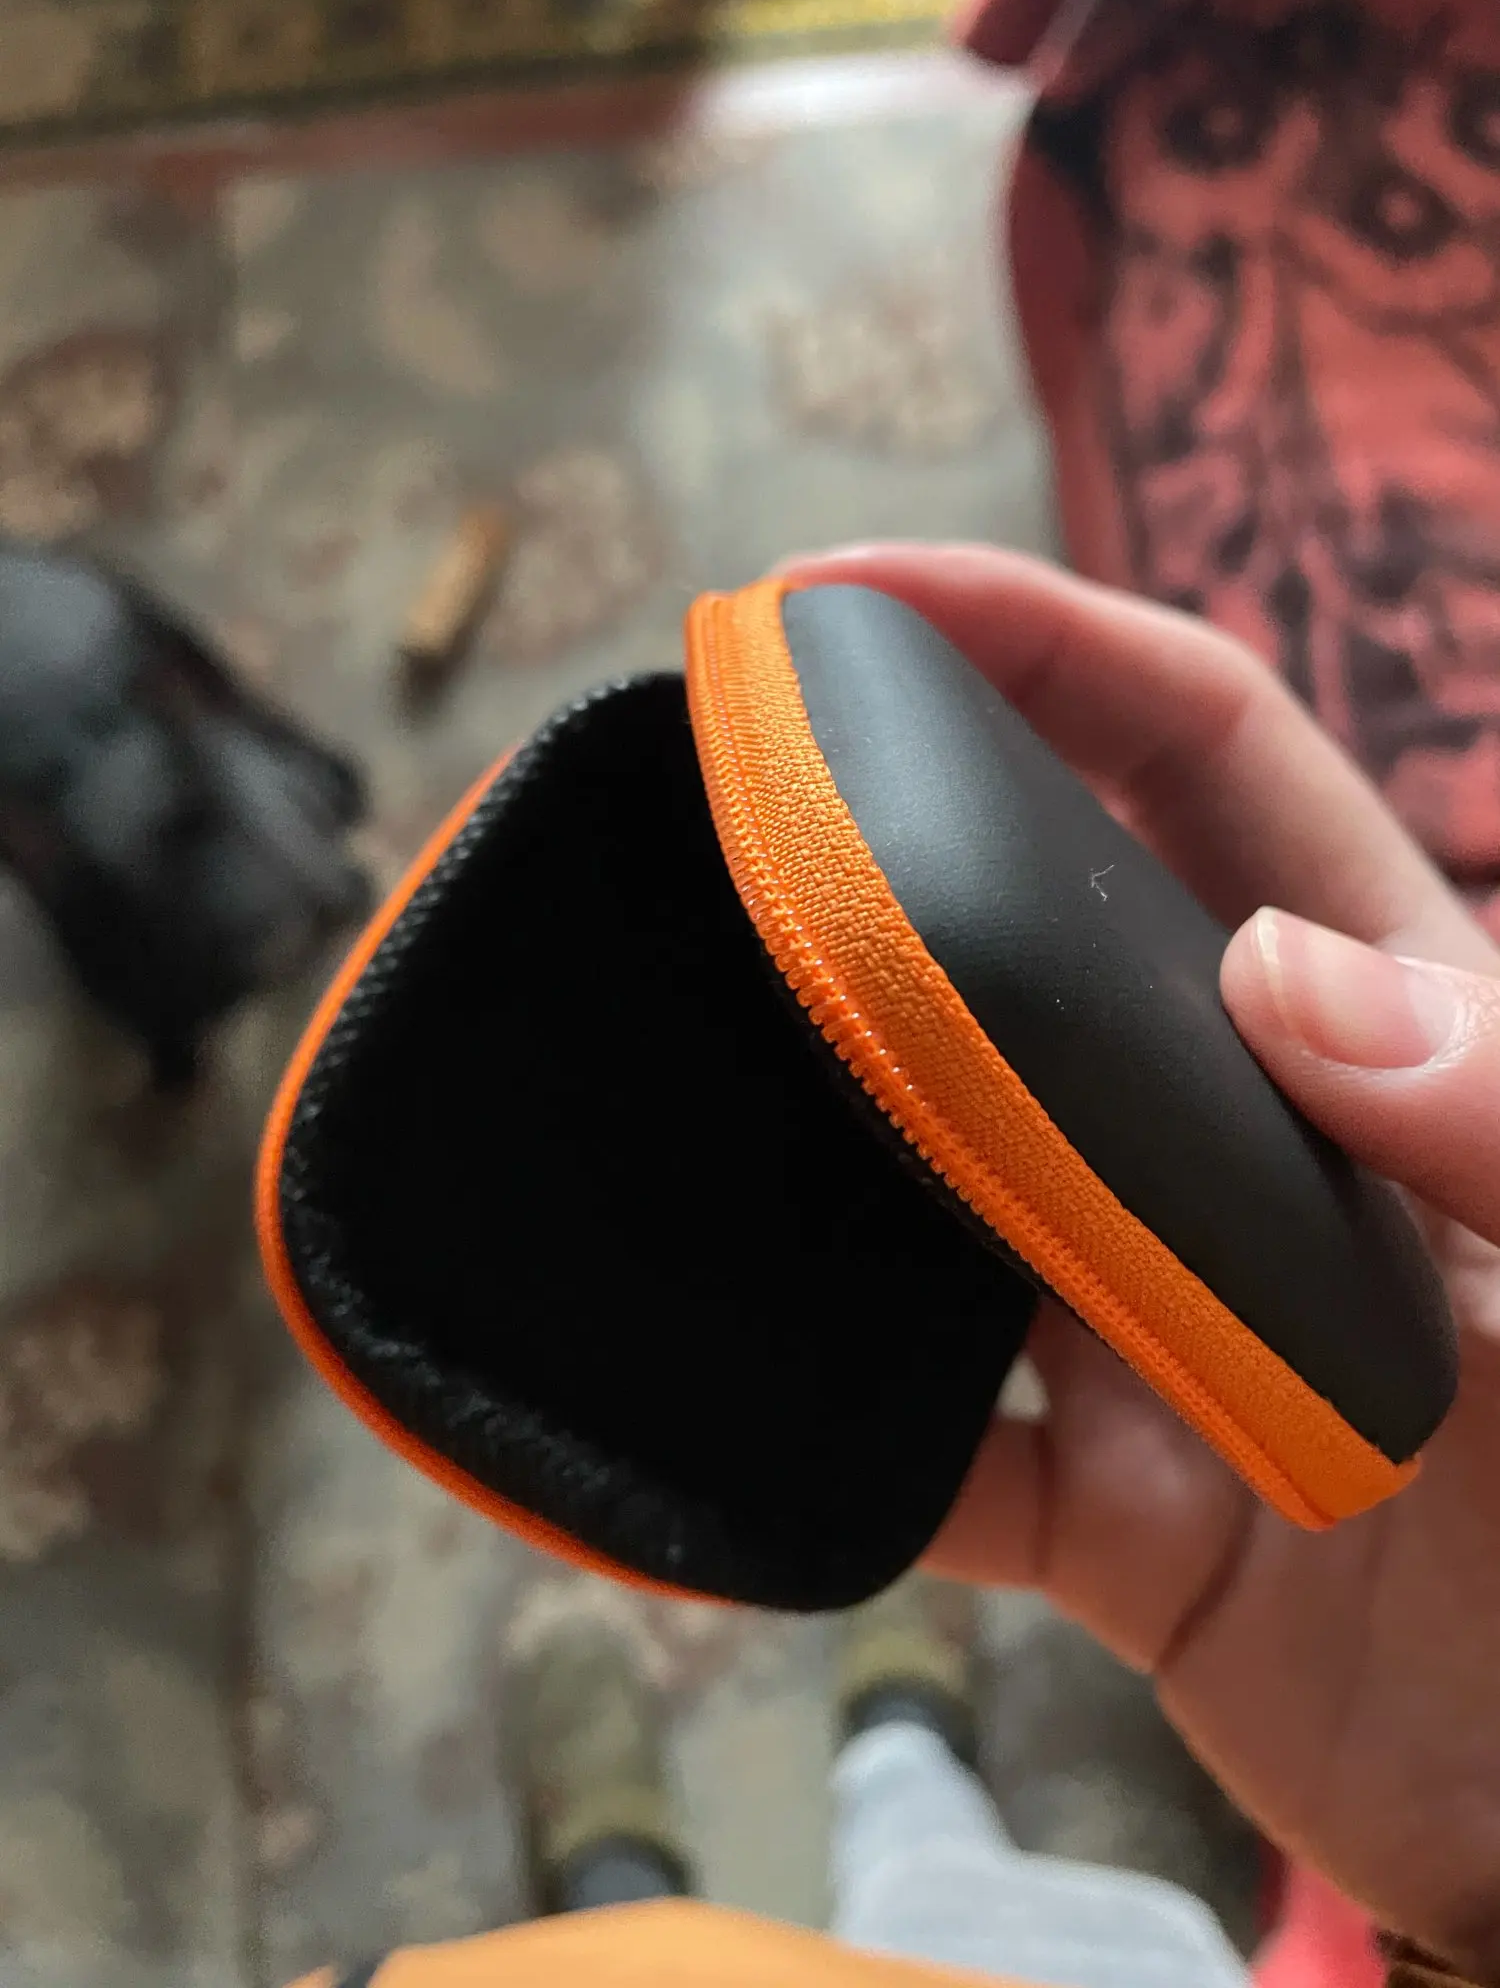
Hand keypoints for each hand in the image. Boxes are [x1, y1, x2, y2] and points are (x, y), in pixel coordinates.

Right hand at [782, 545, 1499, 1974]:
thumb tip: (1270, 973)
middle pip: (1025, 935)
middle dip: (869, 843)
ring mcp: (1142, 1312)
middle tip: (692, 796)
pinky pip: (917, 1448)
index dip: (1037, 637)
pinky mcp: (1089, 1505)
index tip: (841, 598)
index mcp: (1374, 1020)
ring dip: (814, 1123)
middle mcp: (1230, 1138)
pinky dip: (824, 1432)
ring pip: (937, 1174)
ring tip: (661, 1047)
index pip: (1196, 753)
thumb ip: (1499, 1116)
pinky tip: (721, 1380)